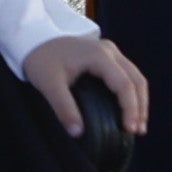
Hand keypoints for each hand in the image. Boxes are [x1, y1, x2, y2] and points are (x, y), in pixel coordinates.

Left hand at [14, 31, 148, 141]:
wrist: (32, 38)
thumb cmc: (40, 59)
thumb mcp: (48, 84)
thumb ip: (64, 108)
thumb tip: (77, 133)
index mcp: (99, 56)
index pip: (124, 84)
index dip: (131, 108)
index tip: (129, 129)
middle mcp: (109, 51)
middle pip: (136, 80)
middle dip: (140, 107)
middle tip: (137, 131)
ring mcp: (109, 51)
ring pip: (135, 76)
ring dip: (139, 100)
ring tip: (137, 124)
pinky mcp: (106, 56)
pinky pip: (127, 74)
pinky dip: (131, 92)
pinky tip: (128, 109)